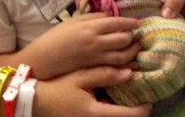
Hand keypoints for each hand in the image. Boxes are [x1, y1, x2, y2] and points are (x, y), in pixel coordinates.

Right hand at [20, 13, 141, 79]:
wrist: (44, 58)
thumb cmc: (56, 37)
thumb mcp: (73, 21)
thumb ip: (92, 17)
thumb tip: (109, 14)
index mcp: (90, 26)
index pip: (116, 22)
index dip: (129, 22)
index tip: (137, 22)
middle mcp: (96, 41)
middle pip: (123, 38)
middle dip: (132, 36)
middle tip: (135, 35)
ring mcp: (96, 56)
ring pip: (122, 55)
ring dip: (131, 51)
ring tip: (135, 48)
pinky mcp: (94, 68)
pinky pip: (115, 66)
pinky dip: (125, 64)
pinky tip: (129, 62)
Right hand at [34, 67, 151, 116]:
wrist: (35, 103)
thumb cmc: (56, 89)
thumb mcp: (79, 78)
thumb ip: (104, 74)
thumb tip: (128, 72)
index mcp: (98, 114)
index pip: (131, 116)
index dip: (145, 106)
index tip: (149, 93)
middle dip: (137, 107)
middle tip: (142, 90)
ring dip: (126, 108)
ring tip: (130, 90)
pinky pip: (108, 115)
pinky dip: (115, 107)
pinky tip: (113, 94)